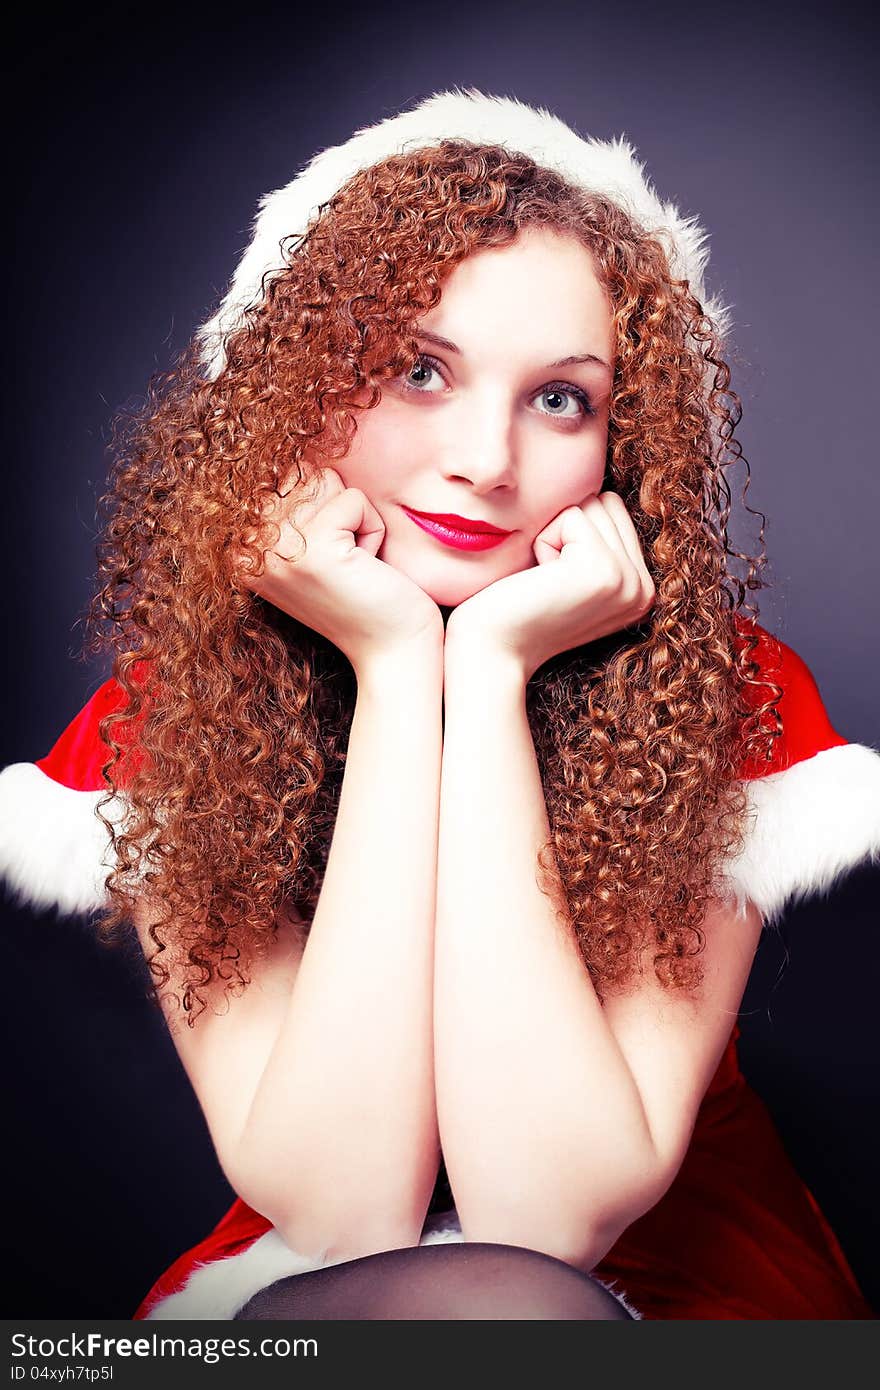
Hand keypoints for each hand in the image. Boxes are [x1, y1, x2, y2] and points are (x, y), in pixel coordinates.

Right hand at [235, 467, 443, 673]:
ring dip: (356, 520)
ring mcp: (274, 549)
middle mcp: (246, 548)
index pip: (284, 476)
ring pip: (329, 482)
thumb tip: (289, 447)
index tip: (328, 559)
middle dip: (339, 511)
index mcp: (240, 547)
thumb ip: (292, 504)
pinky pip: (354, 500)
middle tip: (346, 563)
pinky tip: (366, 569)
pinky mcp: (312, 549)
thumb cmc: (363, 594)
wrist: (392, 649)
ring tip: (354, 566)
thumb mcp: (313, 545)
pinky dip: (373, 529)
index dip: (322, 507)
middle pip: (305, 474)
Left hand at [445, 492, 655, 680]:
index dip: (572, 534)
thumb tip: (601, 491)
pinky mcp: (604, 570)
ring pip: (590, 504)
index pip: (613, 511)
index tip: (556, 581)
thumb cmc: (517, 608)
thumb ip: (599, 541)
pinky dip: (544, 542)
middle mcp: (645, 590)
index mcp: (642, 590)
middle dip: (565, 531)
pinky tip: (539, 580)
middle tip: (548, 581)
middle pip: (605, 503)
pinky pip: (571, 515)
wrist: (491, 650)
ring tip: (545, 581)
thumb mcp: (570, 576)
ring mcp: (629, 582)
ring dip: (554, 536)